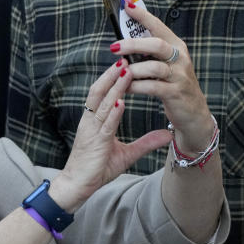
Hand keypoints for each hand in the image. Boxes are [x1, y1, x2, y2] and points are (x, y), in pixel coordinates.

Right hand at [50, 60, 171, 210]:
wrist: (77, 186)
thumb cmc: (96, 169)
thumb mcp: (126, 154)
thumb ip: (146, 143)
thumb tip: (166, 135)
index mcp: (96, 122)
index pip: (104, 94)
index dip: (114, 79)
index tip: (127, 64)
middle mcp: (91, 122)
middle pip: (99, 92)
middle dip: (112, 74)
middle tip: (126, 57)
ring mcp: (91, 131)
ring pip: (101, 103)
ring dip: (113, 86)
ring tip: (125, 70)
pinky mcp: (94, 142)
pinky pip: (104, 124)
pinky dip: (112, 111)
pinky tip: (121, 100)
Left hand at [113, 3, 214, 154]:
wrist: (192, 112)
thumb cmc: (172, 84)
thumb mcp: (164, 64)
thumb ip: (149, 52)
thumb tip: (124, 38)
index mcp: (176, 46)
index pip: (159, 26)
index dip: (143, 16)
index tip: (127, 5)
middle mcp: (180, 58)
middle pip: (157, 44)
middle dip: (133, 44)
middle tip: (113, 47)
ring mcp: (179, 75)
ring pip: (153, 67)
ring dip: (132, 70)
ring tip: (119, 73)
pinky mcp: (175, 93)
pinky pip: (152, 87)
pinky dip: (135, 87)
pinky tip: (124, 88)